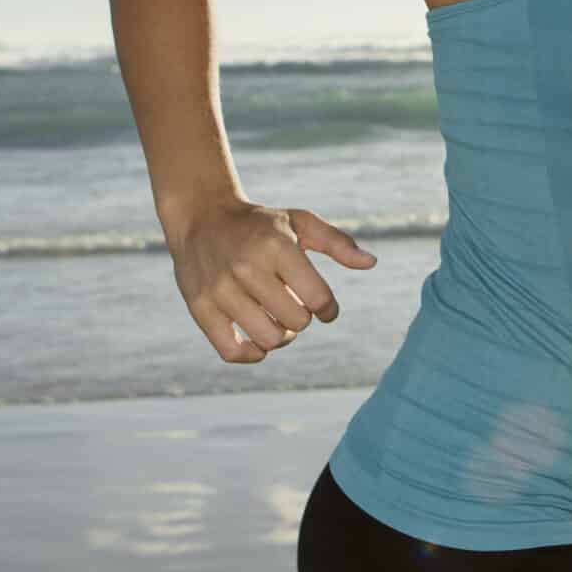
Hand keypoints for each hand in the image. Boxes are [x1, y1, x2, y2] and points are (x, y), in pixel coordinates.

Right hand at [164, 198, 375, 363]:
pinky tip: (257, 340)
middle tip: (294, 305)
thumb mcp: (300, 221)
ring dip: (281, 337)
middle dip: (302, 318)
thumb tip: (371, 262)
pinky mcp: (200, 308)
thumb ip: (337, 243)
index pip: (318, 299)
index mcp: (276, 247)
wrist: (201, 217)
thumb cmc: (260, 224)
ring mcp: (220, 290)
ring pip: (267, 340)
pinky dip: (252, 354)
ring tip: (277, 319)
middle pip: (295, 322)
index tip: (324, 306)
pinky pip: (232, 352)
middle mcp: (246, 268)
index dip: (328, 309)